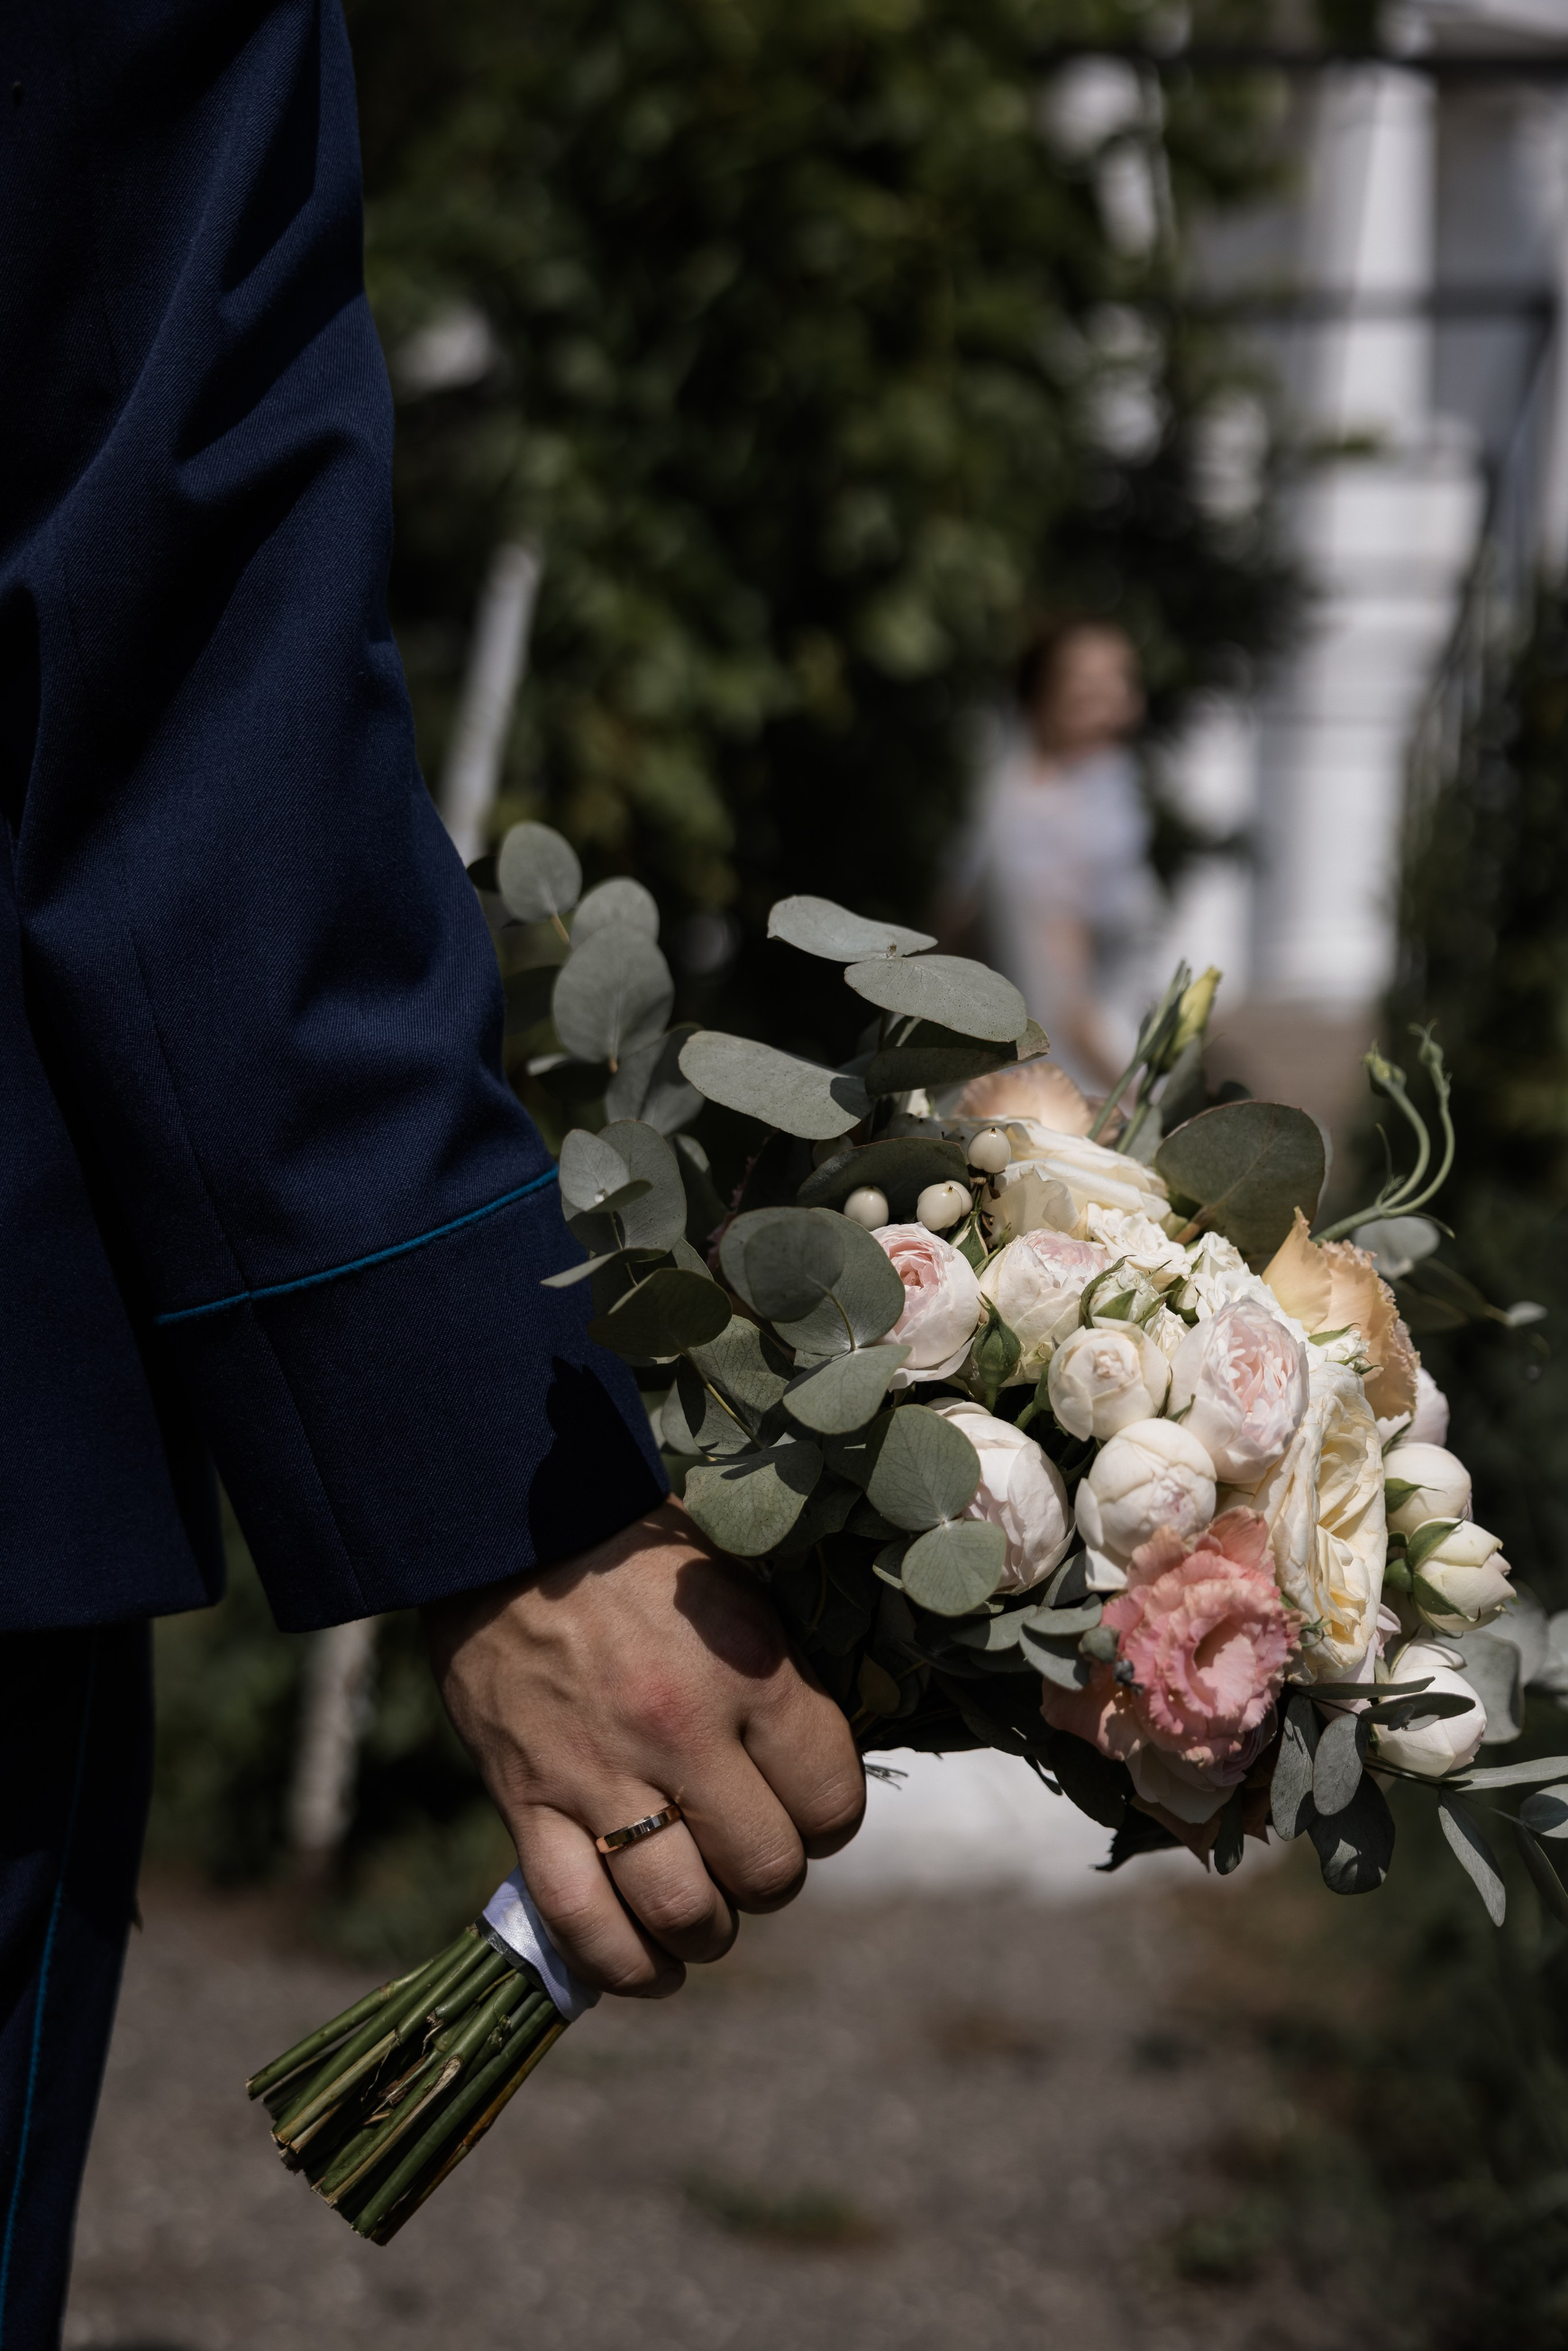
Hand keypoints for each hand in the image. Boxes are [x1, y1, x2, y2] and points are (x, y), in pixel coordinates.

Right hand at [422, 1501, 864, 1998]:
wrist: (510, 1530)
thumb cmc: (636, 1557)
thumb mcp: (736, 1595)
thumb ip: (778, 1686)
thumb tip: (814, 1777)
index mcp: (748, 1670)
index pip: (831, 1800)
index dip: (829, 1817)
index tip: (808, 1806)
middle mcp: (681, 1731)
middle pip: (767, 1870)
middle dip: (770, 1876)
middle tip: (751, 1851)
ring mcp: (599, 1774)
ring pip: (683, 1912)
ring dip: (707, 1930)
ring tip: (705, 1909)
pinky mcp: (527, 1804)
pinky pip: (581, 1921)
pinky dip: (624, 1965)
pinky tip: (653, 1964)